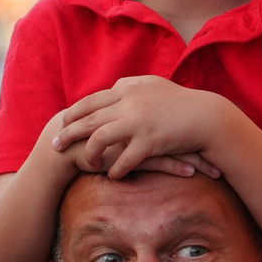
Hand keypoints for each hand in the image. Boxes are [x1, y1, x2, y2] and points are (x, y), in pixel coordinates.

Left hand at [52, 78, 233, 180]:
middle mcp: (128, 103)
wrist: (206, 116)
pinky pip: (124, 159)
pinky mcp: (149, 141)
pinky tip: (113, 176)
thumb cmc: (180, 103)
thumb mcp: (153, 85)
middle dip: (68, 134)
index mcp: (127, 89)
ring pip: (100, 139)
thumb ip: (131, 85)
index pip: (90, 101)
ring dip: (90, 154)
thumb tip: (113, 86)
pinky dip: (116, 169)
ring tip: (86, 164)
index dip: (74, 113)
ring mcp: (138, 122)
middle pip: (88, 120)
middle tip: (55, 145)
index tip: (62, 123)